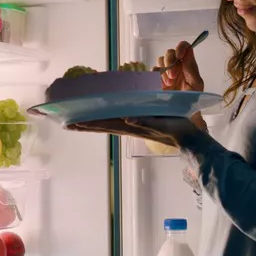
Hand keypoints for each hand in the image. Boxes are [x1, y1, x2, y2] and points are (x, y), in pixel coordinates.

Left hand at [65, 116, 197, 146]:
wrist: (189, 138)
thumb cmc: (177, 129)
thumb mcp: (162, 123)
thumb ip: (146, 121)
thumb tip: (127, 118)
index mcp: (132, 126)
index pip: (104, 124)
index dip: (87, 123)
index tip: (71, 122)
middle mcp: (128, 127)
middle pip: (101, 126)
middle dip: (84, 125)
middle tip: (66, 124)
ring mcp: (132, 127)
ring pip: (107, 125)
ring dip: (91, 124)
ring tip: (76, 123)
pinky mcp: (138, 125)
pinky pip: (116, 122)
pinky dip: (104, 120)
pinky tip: (100, 118)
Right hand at [155, 41, 206, 128]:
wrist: (183, 116)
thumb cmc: (192, 100)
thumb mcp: (196, 84)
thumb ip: (191, 67)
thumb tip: (188, 51)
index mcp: (187, 64)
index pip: (184, 47)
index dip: (181, 47)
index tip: (180, 56)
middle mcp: (175, 66)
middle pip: (169, 52)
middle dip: (170, 62)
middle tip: (173, 76)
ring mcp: (165, 73)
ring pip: (160, 61)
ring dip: (163, 70)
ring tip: (168, 84)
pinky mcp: (155, 80)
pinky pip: (152, 72)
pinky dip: (156, 77)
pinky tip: (161, 87)